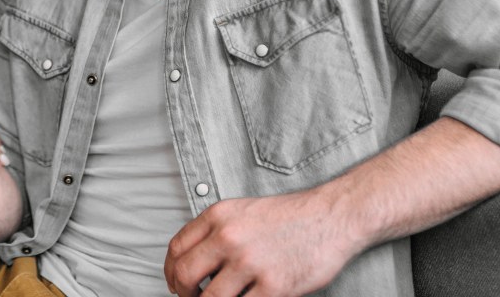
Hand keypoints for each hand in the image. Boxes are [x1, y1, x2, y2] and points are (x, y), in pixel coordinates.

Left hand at [164, 190, 353, 296]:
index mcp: (218, 216)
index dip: (170, 271)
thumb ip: (213, 232)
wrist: (330, 217)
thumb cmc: (287, 218)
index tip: (174, 283)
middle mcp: (229, 237)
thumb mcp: (241, 211)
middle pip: (184, 275)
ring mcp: (250, 263)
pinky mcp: (274, 287)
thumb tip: (190, 264)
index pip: (176, 248)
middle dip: (183, 293)